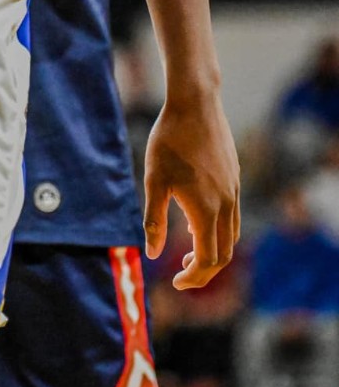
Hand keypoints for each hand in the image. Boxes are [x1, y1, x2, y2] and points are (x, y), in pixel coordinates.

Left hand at [143, 90, 239, 288]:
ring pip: (231, 236)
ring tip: (188, 253)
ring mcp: (234, 191)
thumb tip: (153, 254)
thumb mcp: (154, 181)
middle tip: (182, 275)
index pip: (207, 260)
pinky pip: (233, 217)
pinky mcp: (235, 179)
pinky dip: (219, 231)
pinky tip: (197, 223)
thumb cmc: (169, 141)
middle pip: (223, 254)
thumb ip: (154, 220)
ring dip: (213, 252)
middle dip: (204, 271)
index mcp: (206, 210)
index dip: (192, 277)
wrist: (195, 104)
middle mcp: (227, 205)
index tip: (175, 282)